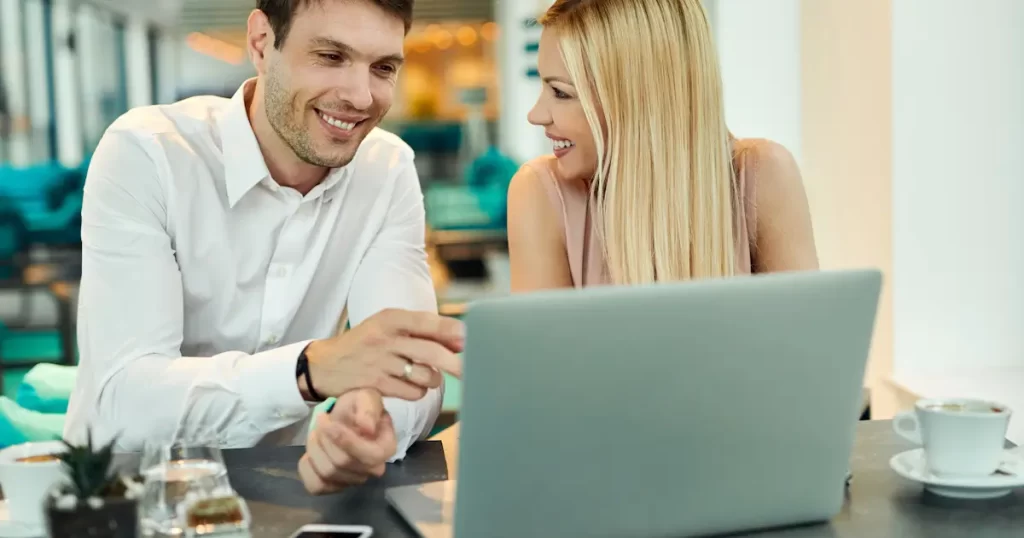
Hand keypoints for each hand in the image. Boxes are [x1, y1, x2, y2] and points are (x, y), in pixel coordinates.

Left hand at [299, 388, 395, 494]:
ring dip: (314, 449)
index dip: (344, 441)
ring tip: (316, 432)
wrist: (347, 416)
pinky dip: (307, 469)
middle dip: (324, 440)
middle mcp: (373, 469)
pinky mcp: (335, 486)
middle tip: (321, 421)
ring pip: (327, 474)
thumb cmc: (358, 406)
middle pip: (342, 464)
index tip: (327, 422)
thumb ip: (368, 409)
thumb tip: (367, 429)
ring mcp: (354, 480)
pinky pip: (316, 487)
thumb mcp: (366, 397)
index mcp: (386, 448)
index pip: (369, 456)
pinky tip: (311, 453)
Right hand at [301, 309, 463, 401]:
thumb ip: (421, 331)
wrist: (323, 364)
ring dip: (432, 379)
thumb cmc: (365, 343)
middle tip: (472, 371)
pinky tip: (408, 386)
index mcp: (391, 318)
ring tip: (425, 376)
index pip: (430, 322)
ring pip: (424, 375)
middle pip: (432, 352)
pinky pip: (412, 392)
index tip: (474, 339)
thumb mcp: (387, 327)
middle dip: (456, 363)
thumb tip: (461, 341)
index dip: (455, 332)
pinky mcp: (375, 385)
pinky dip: (417, 392)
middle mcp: (386, 338)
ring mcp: (380, 362)